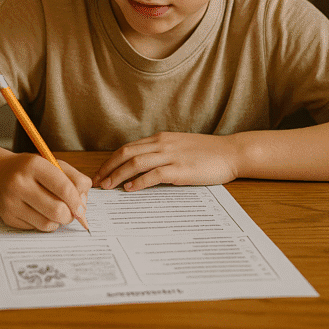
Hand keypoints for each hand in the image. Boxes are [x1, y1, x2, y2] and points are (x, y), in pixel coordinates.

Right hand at [0, 154, 91, 231]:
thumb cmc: (30, 170)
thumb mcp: (52, 164)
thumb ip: (74, 179)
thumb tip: (83, 206)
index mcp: (34, 165)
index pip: (64, 188)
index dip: (77, 201)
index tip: (81, 208)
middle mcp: (20, 183)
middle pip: (57, 210)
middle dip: (70, 215)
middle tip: (71, 213)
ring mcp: (12, 201)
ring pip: (48, 224)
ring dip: (58, 221)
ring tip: (56, 212)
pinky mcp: (8, 217)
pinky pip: (36, 228)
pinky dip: (44, 223)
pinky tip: (40, 212)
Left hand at [93, 132, 239, 190]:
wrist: (232, 153)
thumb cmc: (208, 153)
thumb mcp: (179, 148)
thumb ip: (162, 154)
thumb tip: (142, 169)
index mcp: (160, 139)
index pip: (128, 148)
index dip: (111, 160)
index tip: (100, 172)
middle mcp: (162, 144)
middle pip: (126, 153)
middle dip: (108, 168)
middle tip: (96, 182)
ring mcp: (171, 156)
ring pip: (135, 163)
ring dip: (118, 175)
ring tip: (108, 187)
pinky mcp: (180, 169)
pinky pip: (154, 174)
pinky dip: (139, 182)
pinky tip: (130, 190)